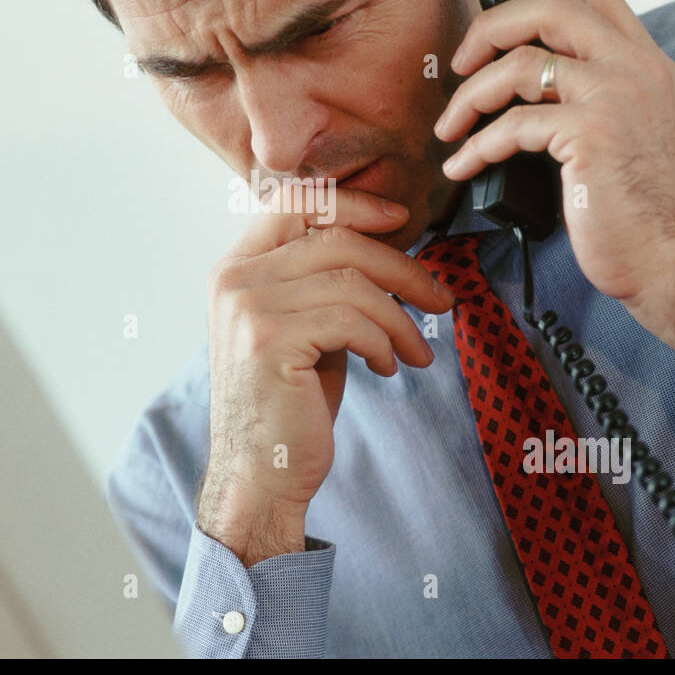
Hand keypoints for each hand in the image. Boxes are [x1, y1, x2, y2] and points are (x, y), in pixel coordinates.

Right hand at [200, 183, 453, 564]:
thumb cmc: (289, 402)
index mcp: (237, 266)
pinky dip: (384, 342)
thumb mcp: (303, 326)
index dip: (354, 203)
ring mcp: (248, 307)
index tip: (401, 219)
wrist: (259, 472)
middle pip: (337, 239)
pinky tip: (388, 367)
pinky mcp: (270, 340)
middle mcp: (235, 278)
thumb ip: (324, 282)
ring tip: (416, 350)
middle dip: (402, 268)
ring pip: (352, 282)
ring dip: (400, 318)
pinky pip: (351, 321)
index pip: (296, 202)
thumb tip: (388, 247)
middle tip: (440, 300)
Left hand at [434, 0, 674, 356]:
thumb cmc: (633, 204)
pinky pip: (513, 122)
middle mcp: (635, 67)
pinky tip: (463, 166)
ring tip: (450, 129)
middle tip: (458, 63)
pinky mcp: (591, 134)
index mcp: (643, 61)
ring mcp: (616, 97)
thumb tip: (532, 76)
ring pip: (520, 64)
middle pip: (549, 7)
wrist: (666, 257)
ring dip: (470, 98)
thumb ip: (590, 92)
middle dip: (489, 28)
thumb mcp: (620, 132)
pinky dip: (478, 145)